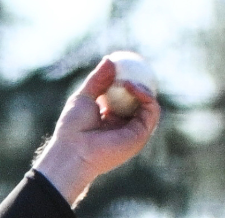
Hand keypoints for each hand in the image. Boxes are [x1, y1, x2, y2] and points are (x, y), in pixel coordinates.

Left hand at [33, 55, 160, 206]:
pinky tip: (131, 86)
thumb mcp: (84, 97)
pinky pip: (152, 111)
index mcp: (110, 119)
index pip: (125, 97)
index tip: (125, 65)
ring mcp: (133, 132)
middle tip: (133, 65)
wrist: (73, 151)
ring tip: (127, 80)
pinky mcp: (141, 136)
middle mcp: (123, 126)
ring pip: (149, 104)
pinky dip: (146, 96)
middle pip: (140, 100)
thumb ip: (98, 80)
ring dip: (142, 87)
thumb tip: (110, 59)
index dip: (128, 81)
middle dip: (140, 82)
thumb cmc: (72, 128)